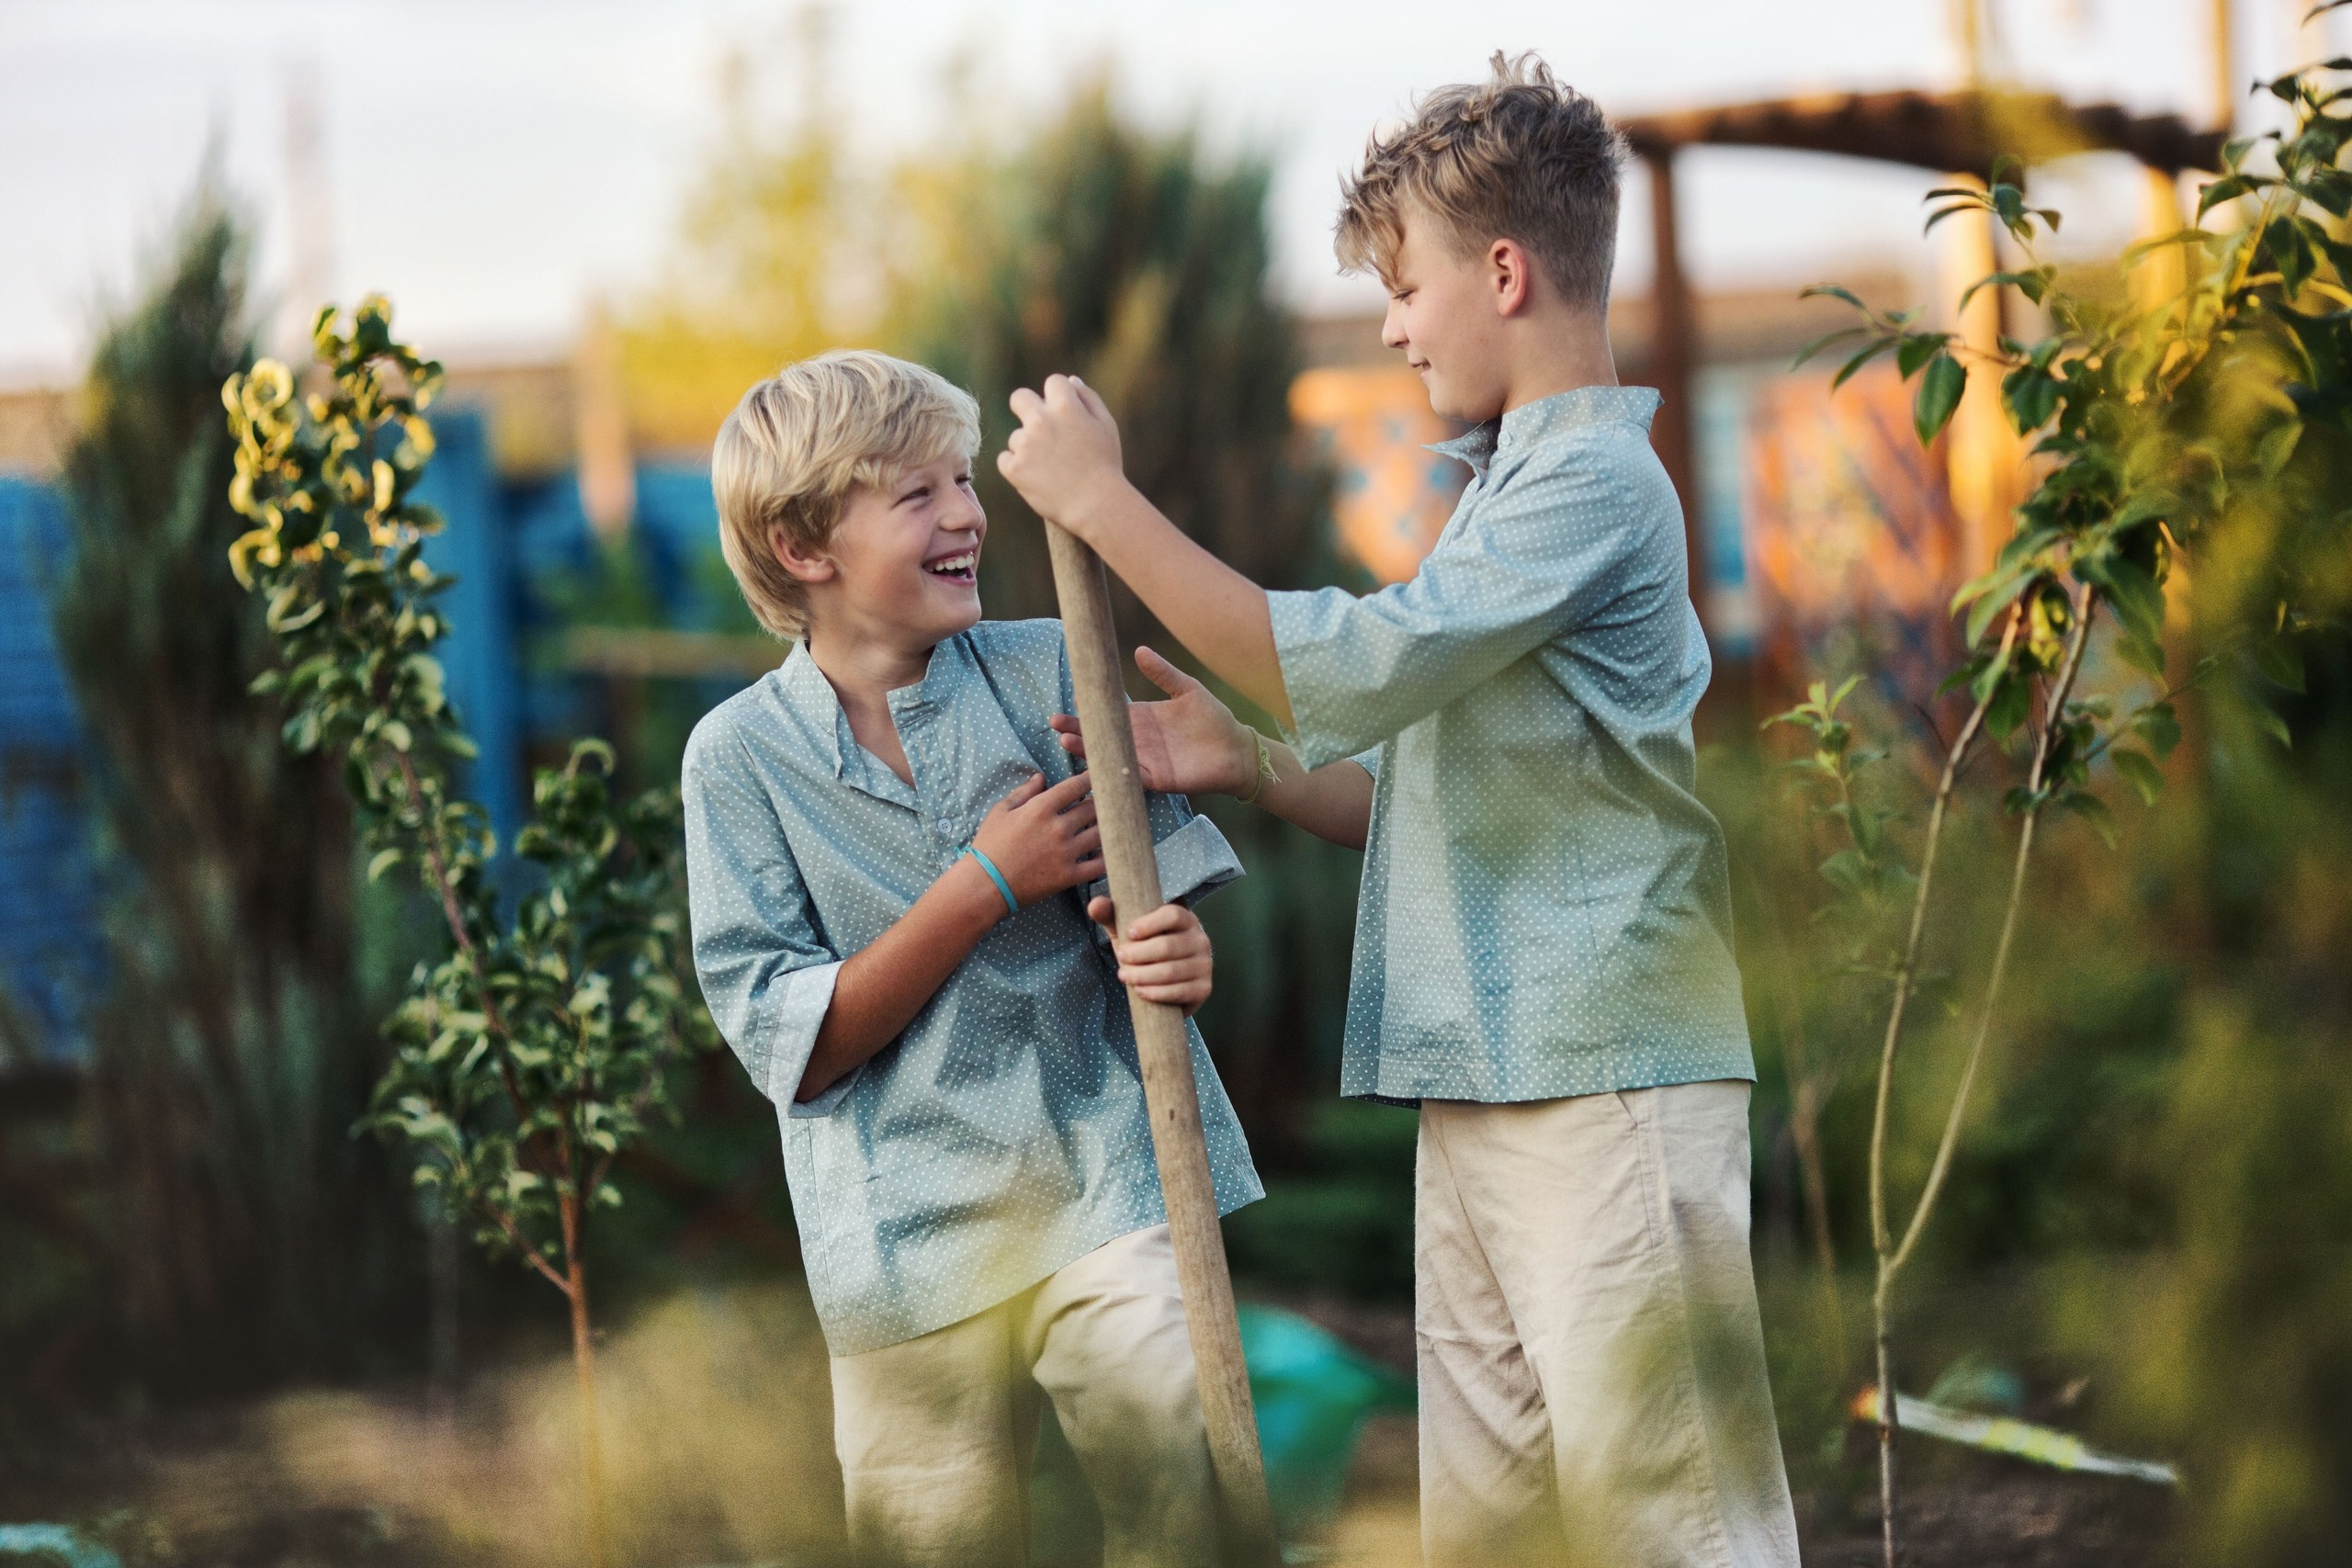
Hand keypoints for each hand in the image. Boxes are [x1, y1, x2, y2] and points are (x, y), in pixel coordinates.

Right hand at [971, 771, 1100, 907]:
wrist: (985, 885)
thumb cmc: (989, 846)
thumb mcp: (1001, 811)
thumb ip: (1024, 792)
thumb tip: (1041, 777)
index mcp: (1041, 808)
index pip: (1076, 786)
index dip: (1090, 778)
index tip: (1098, 776)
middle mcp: (1058, 828)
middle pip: (1093, 808)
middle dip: (1101, 802)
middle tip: (1106, 801)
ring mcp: (1066, 853)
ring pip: (1101, 834)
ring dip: (1107, 827)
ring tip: (1110, 824)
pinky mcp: (1069, 876)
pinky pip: (1099, 865)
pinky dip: (1107, 857)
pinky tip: (1108, 851)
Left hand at [998, 374, 1129, 539]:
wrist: (1096, 505)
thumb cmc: (1106, 465)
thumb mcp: (1107, 426)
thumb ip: (1089, 399)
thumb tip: (1071, 381)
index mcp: (1066, 405)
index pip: (1053, 382)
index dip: (1059, 397)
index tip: (1064, 413)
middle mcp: (1041, 420)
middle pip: (1019, 397)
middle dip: (1026, 408)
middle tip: (1039, 429)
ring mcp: (1025, 444)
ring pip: (1016, 437)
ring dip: (1028, 448)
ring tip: (1051, 469)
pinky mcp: (1013, 468)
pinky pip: (1006, 459)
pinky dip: (1017, 468)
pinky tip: (1037, 478)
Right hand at [1049, 647, 1257, 796]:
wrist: (1235, 749)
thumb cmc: (1213, 718)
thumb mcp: (1187, 689)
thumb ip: (1163, 673)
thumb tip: (1139, 650)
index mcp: (1142, 718)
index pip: (1108, 714)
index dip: (1089, 710)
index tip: (1070, 701)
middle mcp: (1138, 741)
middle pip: (1101, 736)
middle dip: (1077, 731)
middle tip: (1055, 724)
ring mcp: (1144, 761)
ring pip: (1108, 756)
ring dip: (1088, 751)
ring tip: (1067, 742)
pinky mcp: (1155, 780)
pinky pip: (1127, 779)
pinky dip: (1111, 775)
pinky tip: (1094, 770)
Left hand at [1087, 898, 1213, 1015]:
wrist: (1167, 983)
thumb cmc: (1147, 950)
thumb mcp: (1129, 932)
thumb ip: (1112, 916)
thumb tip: (1095, 904)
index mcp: (1186, 919)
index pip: (1173, 915)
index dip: (1149, 923)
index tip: (1129, 933)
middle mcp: (1200, 939)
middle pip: (1167, 946)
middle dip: (1138, 954)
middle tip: (1121, 957)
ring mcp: (1205, 965)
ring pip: (1170, 971)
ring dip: (1142, 976)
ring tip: (1125, 976)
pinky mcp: (1203, 988)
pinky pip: (1179, 991)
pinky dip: (1155, 993)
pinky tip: (1140, 991)